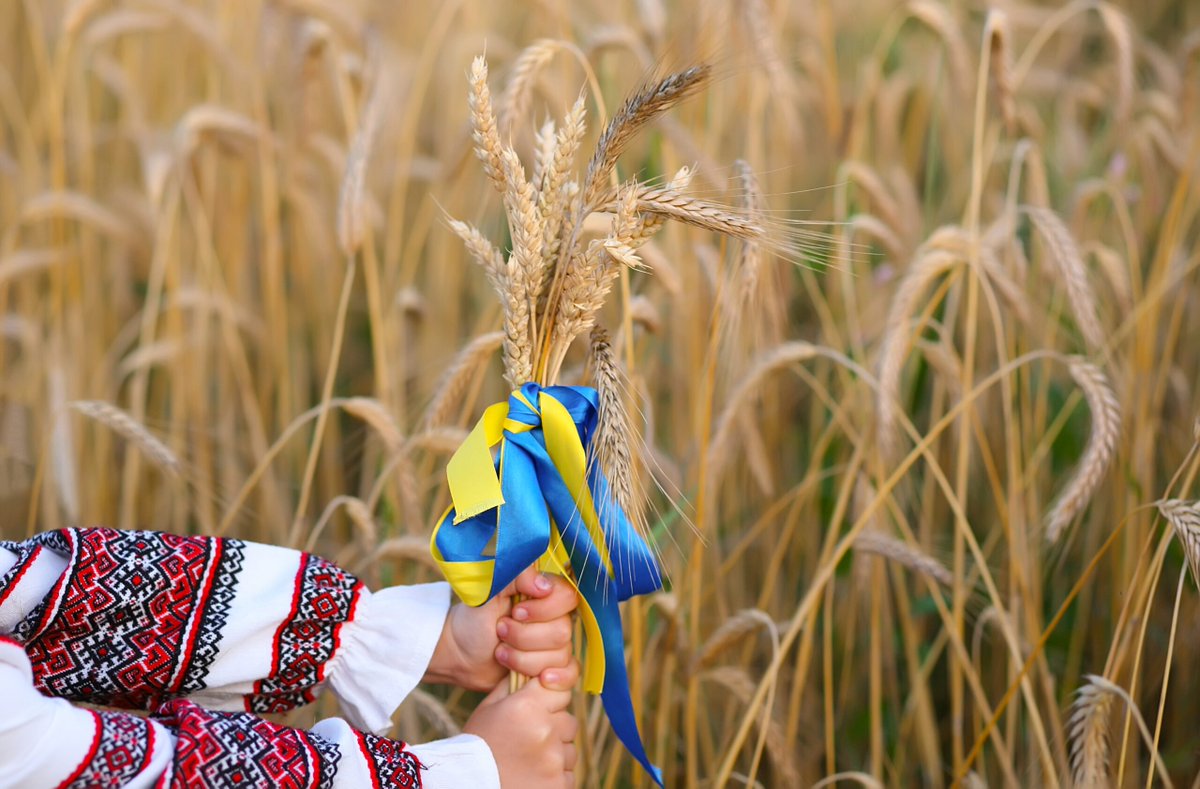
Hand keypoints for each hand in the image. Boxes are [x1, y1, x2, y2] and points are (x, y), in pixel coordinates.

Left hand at [425, 566, 577, 690]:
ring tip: (500, 652)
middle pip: (562, 631)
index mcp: (543, 593)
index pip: (567, 597)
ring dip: (522, 658)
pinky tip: (535, 678)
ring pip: (559, 656)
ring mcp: (555, 645)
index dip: (542, 609)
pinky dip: (552, 677)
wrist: (461, 655)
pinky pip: (569, 673)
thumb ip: (516, 578)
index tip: (515, 612)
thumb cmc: (473, 621)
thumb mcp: (488, 593)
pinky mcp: (551, 667)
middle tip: (500, 631)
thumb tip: (544, 586)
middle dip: (524, 637)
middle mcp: (555, 618)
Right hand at [464, 663, 579, 788]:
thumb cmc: (476, 745)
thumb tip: (532, 668)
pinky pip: (568, 773)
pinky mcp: (559, 784)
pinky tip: (532, 775)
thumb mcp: (489, 708)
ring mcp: (554, 760)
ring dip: (555, 752)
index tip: (538, 710)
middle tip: (529, 739)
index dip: (550, 699)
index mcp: (527, 706)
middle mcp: (545, 730)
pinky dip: (555, 775)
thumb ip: (514, 685)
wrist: (468, 784)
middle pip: (568, 720)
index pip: (561, 690)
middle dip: (554, 727)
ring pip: (569, 748)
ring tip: (528, 759)